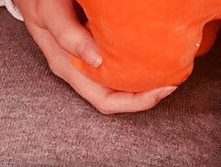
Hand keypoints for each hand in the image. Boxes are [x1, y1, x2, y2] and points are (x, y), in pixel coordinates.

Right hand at [14, 0, 176, 113]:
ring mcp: (87, 61)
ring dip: (143, 82)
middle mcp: (80, 70)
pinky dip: (136, 64)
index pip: (106, 101)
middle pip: (118, 98)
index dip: (136, 102)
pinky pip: (118, 66)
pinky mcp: (94, 48)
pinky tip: (149, 54)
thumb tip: (97, 61)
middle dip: (146, 95)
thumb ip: (67, 34)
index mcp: (69, 68)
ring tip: (165, 71)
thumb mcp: (48, 10)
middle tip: (171, 81)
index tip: (163, 88)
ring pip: (119, 84)